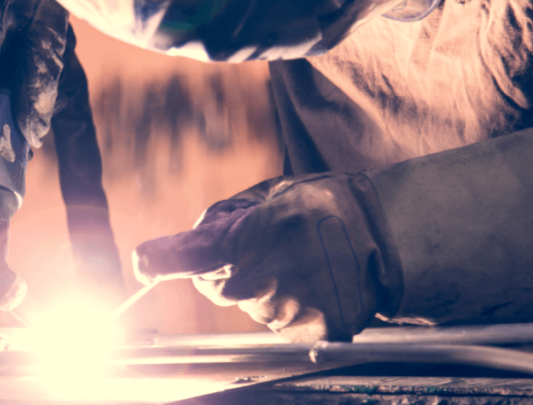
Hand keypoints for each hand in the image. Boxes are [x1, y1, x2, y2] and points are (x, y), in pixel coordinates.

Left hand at [132, 173, 395, 341]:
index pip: (195, 256)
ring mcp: (290, 314)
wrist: (389, 233)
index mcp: (252, 241)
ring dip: (265, 286)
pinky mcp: (314, 334)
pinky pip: (281, 323)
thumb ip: (213, 226)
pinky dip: (291, 306)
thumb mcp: (267, 197)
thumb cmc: (325, 205)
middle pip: (219, 285)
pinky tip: (313, 281)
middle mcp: (264, 286)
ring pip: (251, 305)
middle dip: (232, 265)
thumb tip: (148, 259)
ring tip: (301, 260)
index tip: (143, 263)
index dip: (163, 259)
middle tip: (272, 242)